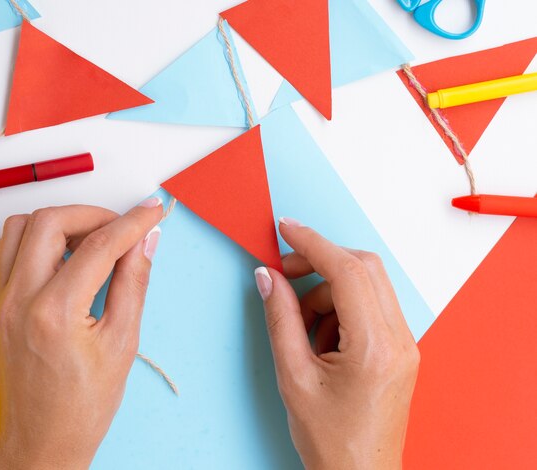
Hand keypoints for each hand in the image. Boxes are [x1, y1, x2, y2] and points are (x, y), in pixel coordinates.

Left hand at [0, 199, 162, 468]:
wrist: (43, 439)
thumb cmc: (84, 403)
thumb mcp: (123, 342)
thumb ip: (134, 282)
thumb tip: (146, 241)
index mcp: (55, 313)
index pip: (99, 245)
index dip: (132, 222)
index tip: (151, 212)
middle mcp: (20, 299)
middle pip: (51, 221)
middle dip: (94, 215)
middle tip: (123, 229)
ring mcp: (2, 300)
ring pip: (23, 227)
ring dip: (62, 222)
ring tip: (94, 240)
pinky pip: (9, 248)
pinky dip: (38, 238)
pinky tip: (66, 255)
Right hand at [254, 218, 419, 469]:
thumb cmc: (330, 440)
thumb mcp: (293, 377)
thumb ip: (280, 319)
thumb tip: (268, 278)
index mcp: (374, 347)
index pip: (346, 271)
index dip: (312, 244)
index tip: (286, 229)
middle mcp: (399, 340)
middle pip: (364, 268)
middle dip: (320, 262)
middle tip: (284, 274)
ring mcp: (404, 344)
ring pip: (367, 285)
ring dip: (329, 291)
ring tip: (303, 328)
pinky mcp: (399, 349)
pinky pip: (371, 307)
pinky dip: (341, 308)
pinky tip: (322, 338)